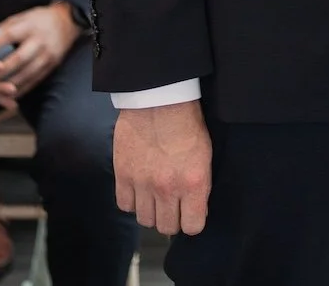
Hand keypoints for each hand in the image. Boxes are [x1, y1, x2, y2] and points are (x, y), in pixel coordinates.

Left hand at [0, 3, 80, 96]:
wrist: (67, 22)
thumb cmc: (38, 19)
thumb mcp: (22, 17)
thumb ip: (4, 29)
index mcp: (30, 26)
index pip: (10, 36)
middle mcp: (41, 41)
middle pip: (20, 57)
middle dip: (2, 69)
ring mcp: (48, 54)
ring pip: (28, 72)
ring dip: (11, 82)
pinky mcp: (53, 64)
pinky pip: (36, 79)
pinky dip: (24, 87)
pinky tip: (12, 93)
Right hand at [114, 101, 211, 236]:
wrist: (160, 100)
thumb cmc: (188, 124)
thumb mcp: (206, 156)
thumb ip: (200, 187)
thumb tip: (196, 211)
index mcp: (194, 183)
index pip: (193, 227)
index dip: (192, 222)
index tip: (190, 213)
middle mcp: (168, 189)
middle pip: (166, 227)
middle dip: (171, 220)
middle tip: (172, 206)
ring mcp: (143, 184)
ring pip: (144, 220)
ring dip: (151, 211)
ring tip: (155, 197)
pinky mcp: (122, 175)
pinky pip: (124, 205)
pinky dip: (132, 201)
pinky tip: (139, 189)